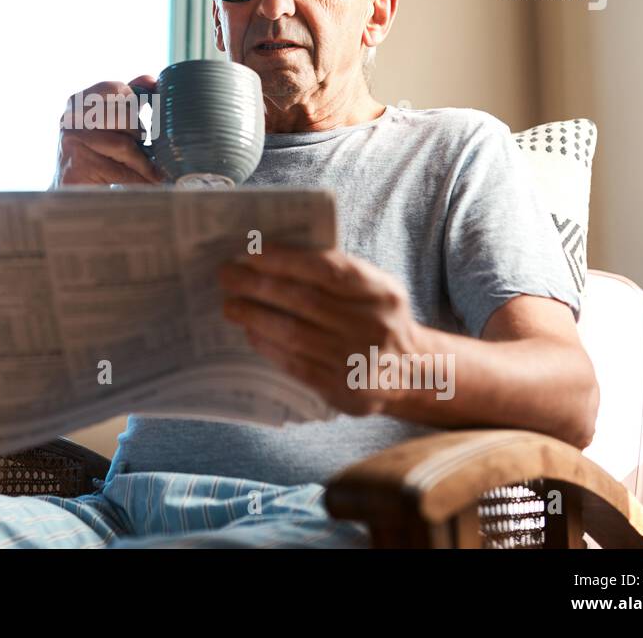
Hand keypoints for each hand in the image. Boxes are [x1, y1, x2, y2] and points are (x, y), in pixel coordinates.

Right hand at [53, 76, 164, 186]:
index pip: (114, 88)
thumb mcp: (105, 122)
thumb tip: (150, 80)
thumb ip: (126, 99)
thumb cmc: (92, 153)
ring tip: (152, 170)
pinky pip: (120, 170)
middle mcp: (71, 118)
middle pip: (124, 117)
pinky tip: (149, 181)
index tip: (140, 117)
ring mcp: (72, 142)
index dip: (134, 102)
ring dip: (143, 161)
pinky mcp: (78, 166)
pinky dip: (140, 178)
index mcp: (77, 102)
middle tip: (145, 148)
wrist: (68, 190)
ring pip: (124, 145)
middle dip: (139, 135)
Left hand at [216, 242, 424, 415]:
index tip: (253, 252)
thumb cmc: (378, 318)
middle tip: (227, 275)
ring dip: (255, 317)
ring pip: (295, 334)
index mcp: (382, 292)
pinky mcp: (344, 390)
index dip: (287, 259)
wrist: (414, 373)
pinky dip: (269, 346)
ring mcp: (359, 361)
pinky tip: (251, 333)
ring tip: (231, 305)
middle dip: (258, 285)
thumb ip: (337, 272)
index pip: (328, 270)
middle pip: (304, 301)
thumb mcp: (375, 289)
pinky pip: (297, 364)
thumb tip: (272, 256)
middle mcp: (374, 326)